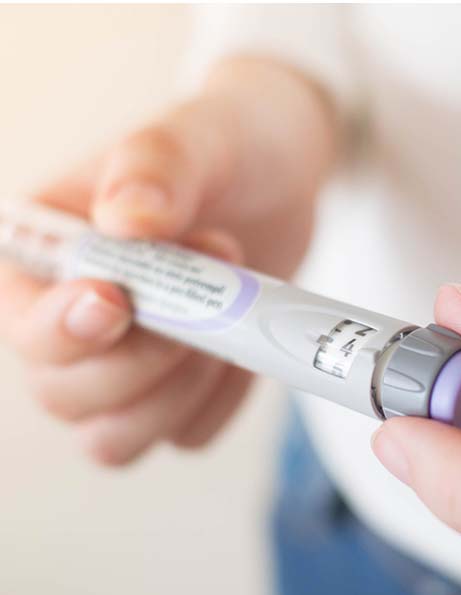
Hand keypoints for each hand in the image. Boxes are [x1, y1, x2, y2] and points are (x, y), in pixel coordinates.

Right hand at [0, 58, 336, 464]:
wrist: (282, 181)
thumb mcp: (197, 137)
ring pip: (116, 439)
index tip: (119, 301)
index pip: (22, 324)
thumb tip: (125, 219)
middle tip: (211, 288)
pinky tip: (240, 347)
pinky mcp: (178, 394)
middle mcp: (73, 326)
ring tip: (228, 322)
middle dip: (144, 361)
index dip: (62, 331)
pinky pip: (189, 435)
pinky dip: (219, 402)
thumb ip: (156, 166)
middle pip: (65, 397)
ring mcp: (126, 370)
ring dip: (179, 394)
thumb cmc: (227, 149)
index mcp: (48, 258)